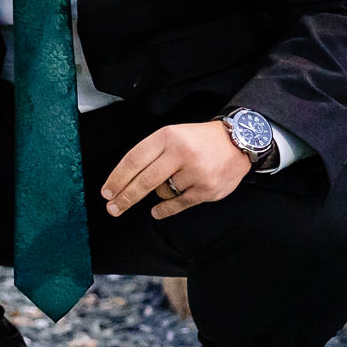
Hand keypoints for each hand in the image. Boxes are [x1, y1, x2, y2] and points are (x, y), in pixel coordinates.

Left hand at [101, 121, 250, 219]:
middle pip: (144, 180)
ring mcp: (195, 172)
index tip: (106, 191)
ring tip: (178, 178)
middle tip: (112, 208)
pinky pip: (177, 205)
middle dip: (125, 197)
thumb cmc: (200, 140)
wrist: (239, 141)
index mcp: (168, 136)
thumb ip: (151, 154)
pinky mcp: (206, 189)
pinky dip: (165, 209)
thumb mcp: (174, 135)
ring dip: (162, 191)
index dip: (117, 178)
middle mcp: (181, 153)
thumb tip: (124, 182)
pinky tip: (157, 211)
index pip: (135, 159)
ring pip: (162, 192)